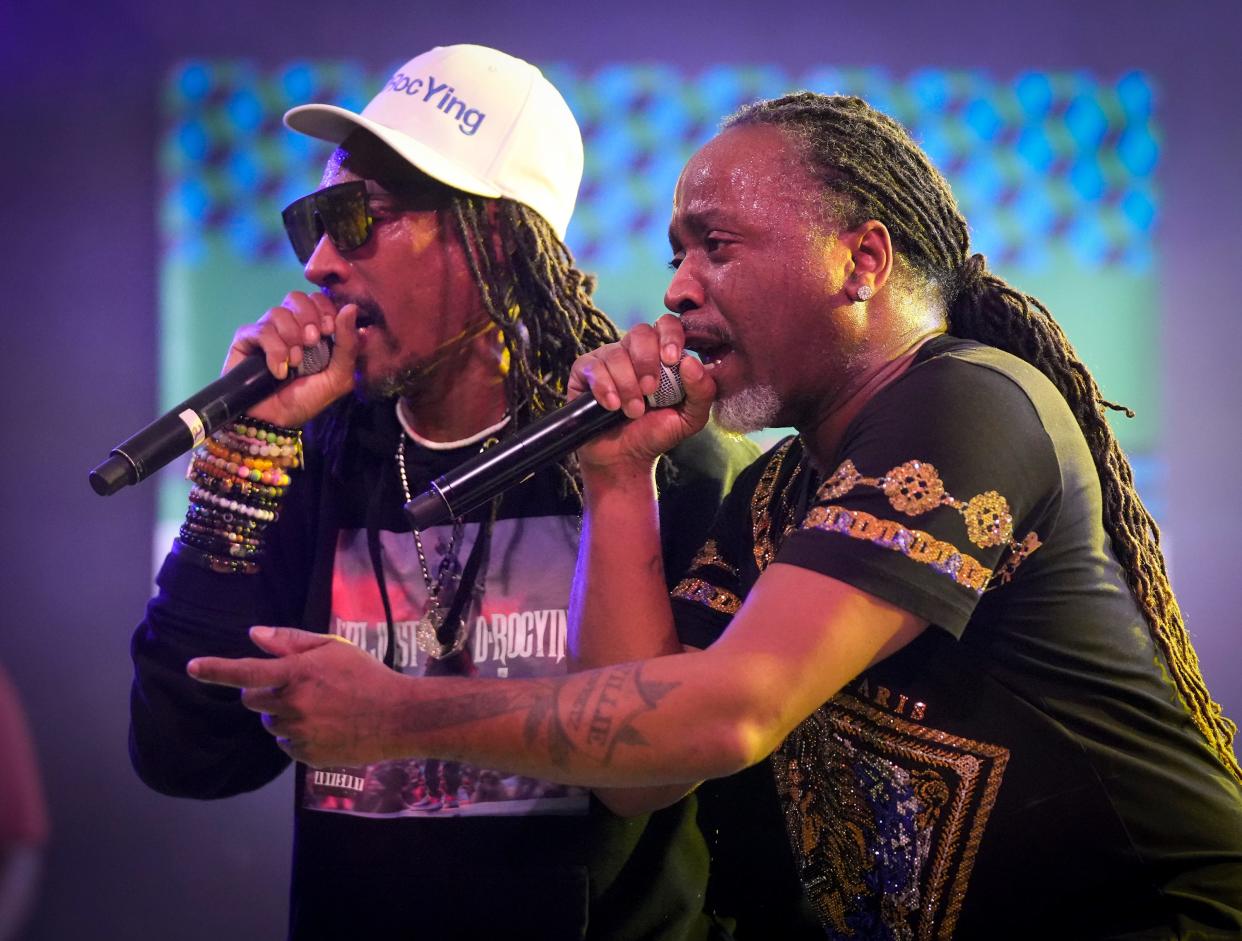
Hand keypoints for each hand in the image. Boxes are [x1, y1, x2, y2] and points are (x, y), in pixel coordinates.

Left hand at [187, 626, 405, 766]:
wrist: (398, 717)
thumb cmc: (367, 675)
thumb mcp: (333, 648)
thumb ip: (290, 640)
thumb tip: (254, 634)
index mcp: (297, 674)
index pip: (245, 672)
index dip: (215, 670)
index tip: (192, 667)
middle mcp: (293, 705)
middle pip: (253, 700)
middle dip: (265, 691)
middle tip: (296, 685)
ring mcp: (299, 734)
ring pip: (271, 723)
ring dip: (283, 714)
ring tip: (320, 707)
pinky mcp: (306, 756)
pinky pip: (287, 744)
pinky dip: (298, 735)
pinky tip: (326, 726)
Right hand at [223, 292, 360, 427]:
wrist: (273, 421)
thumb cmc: (306, 400)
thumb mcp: (338, 377)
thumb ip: (348, 344)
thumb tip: (352, 308)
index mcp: (313, 329)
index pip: (318, 299)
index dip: (325, 309)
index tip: (329, 330)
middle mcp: (289, 326)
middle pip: (296, 297)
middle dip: (309, 318)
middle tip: (313, 342)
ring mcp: (266, 331)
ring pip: (278, 312)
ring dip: (291, 338)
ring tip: (296, 363)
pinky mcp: (245, 339)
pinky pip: (260, 330)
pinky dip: (274, 351)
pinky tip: (279, 371)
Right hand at [569, 314, 715, 473]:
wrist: (625, 458)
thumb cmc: (657, 433)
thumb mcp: (690, 417)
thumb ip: (702, 391)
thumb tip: (691, 362)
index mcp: (662, 354)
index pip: (667, 325)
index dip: (670, 336)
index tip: (671, 360)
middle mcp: (634, 350)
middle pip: (640, 332)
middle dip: (646, 362)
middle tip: (650, 391)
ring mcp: (608, 358)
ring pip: (616, 353)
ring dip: (627, 385)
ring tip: (632, 411)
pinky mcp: (585, 371)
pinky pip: (594, 367)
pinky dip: (605, 389)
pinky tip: (612, 406)